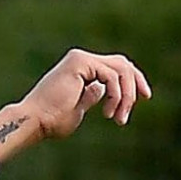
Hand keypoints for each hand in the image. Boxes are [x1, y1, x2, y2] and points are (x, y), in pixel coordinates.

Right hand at [0, 50, 152, 156]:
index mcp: (81, 68)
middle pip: (123, 63)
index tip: (145, 97)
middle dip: (136, 82)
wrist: (35, 121)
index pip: (117, 67)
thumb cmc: (52, 121)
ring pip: (121, 70)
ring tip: (119, 118)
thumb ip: (91, 95)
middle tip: (143, 100)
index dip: (134, 79)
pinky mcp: (80, 62)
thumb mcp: (79, 107)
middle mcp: (81, 59)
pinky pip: (111, 76)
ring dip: (126, 96)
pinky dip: (116, 95)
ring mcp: (80, 59)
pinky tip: (108, 113)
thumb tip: (102, 90)